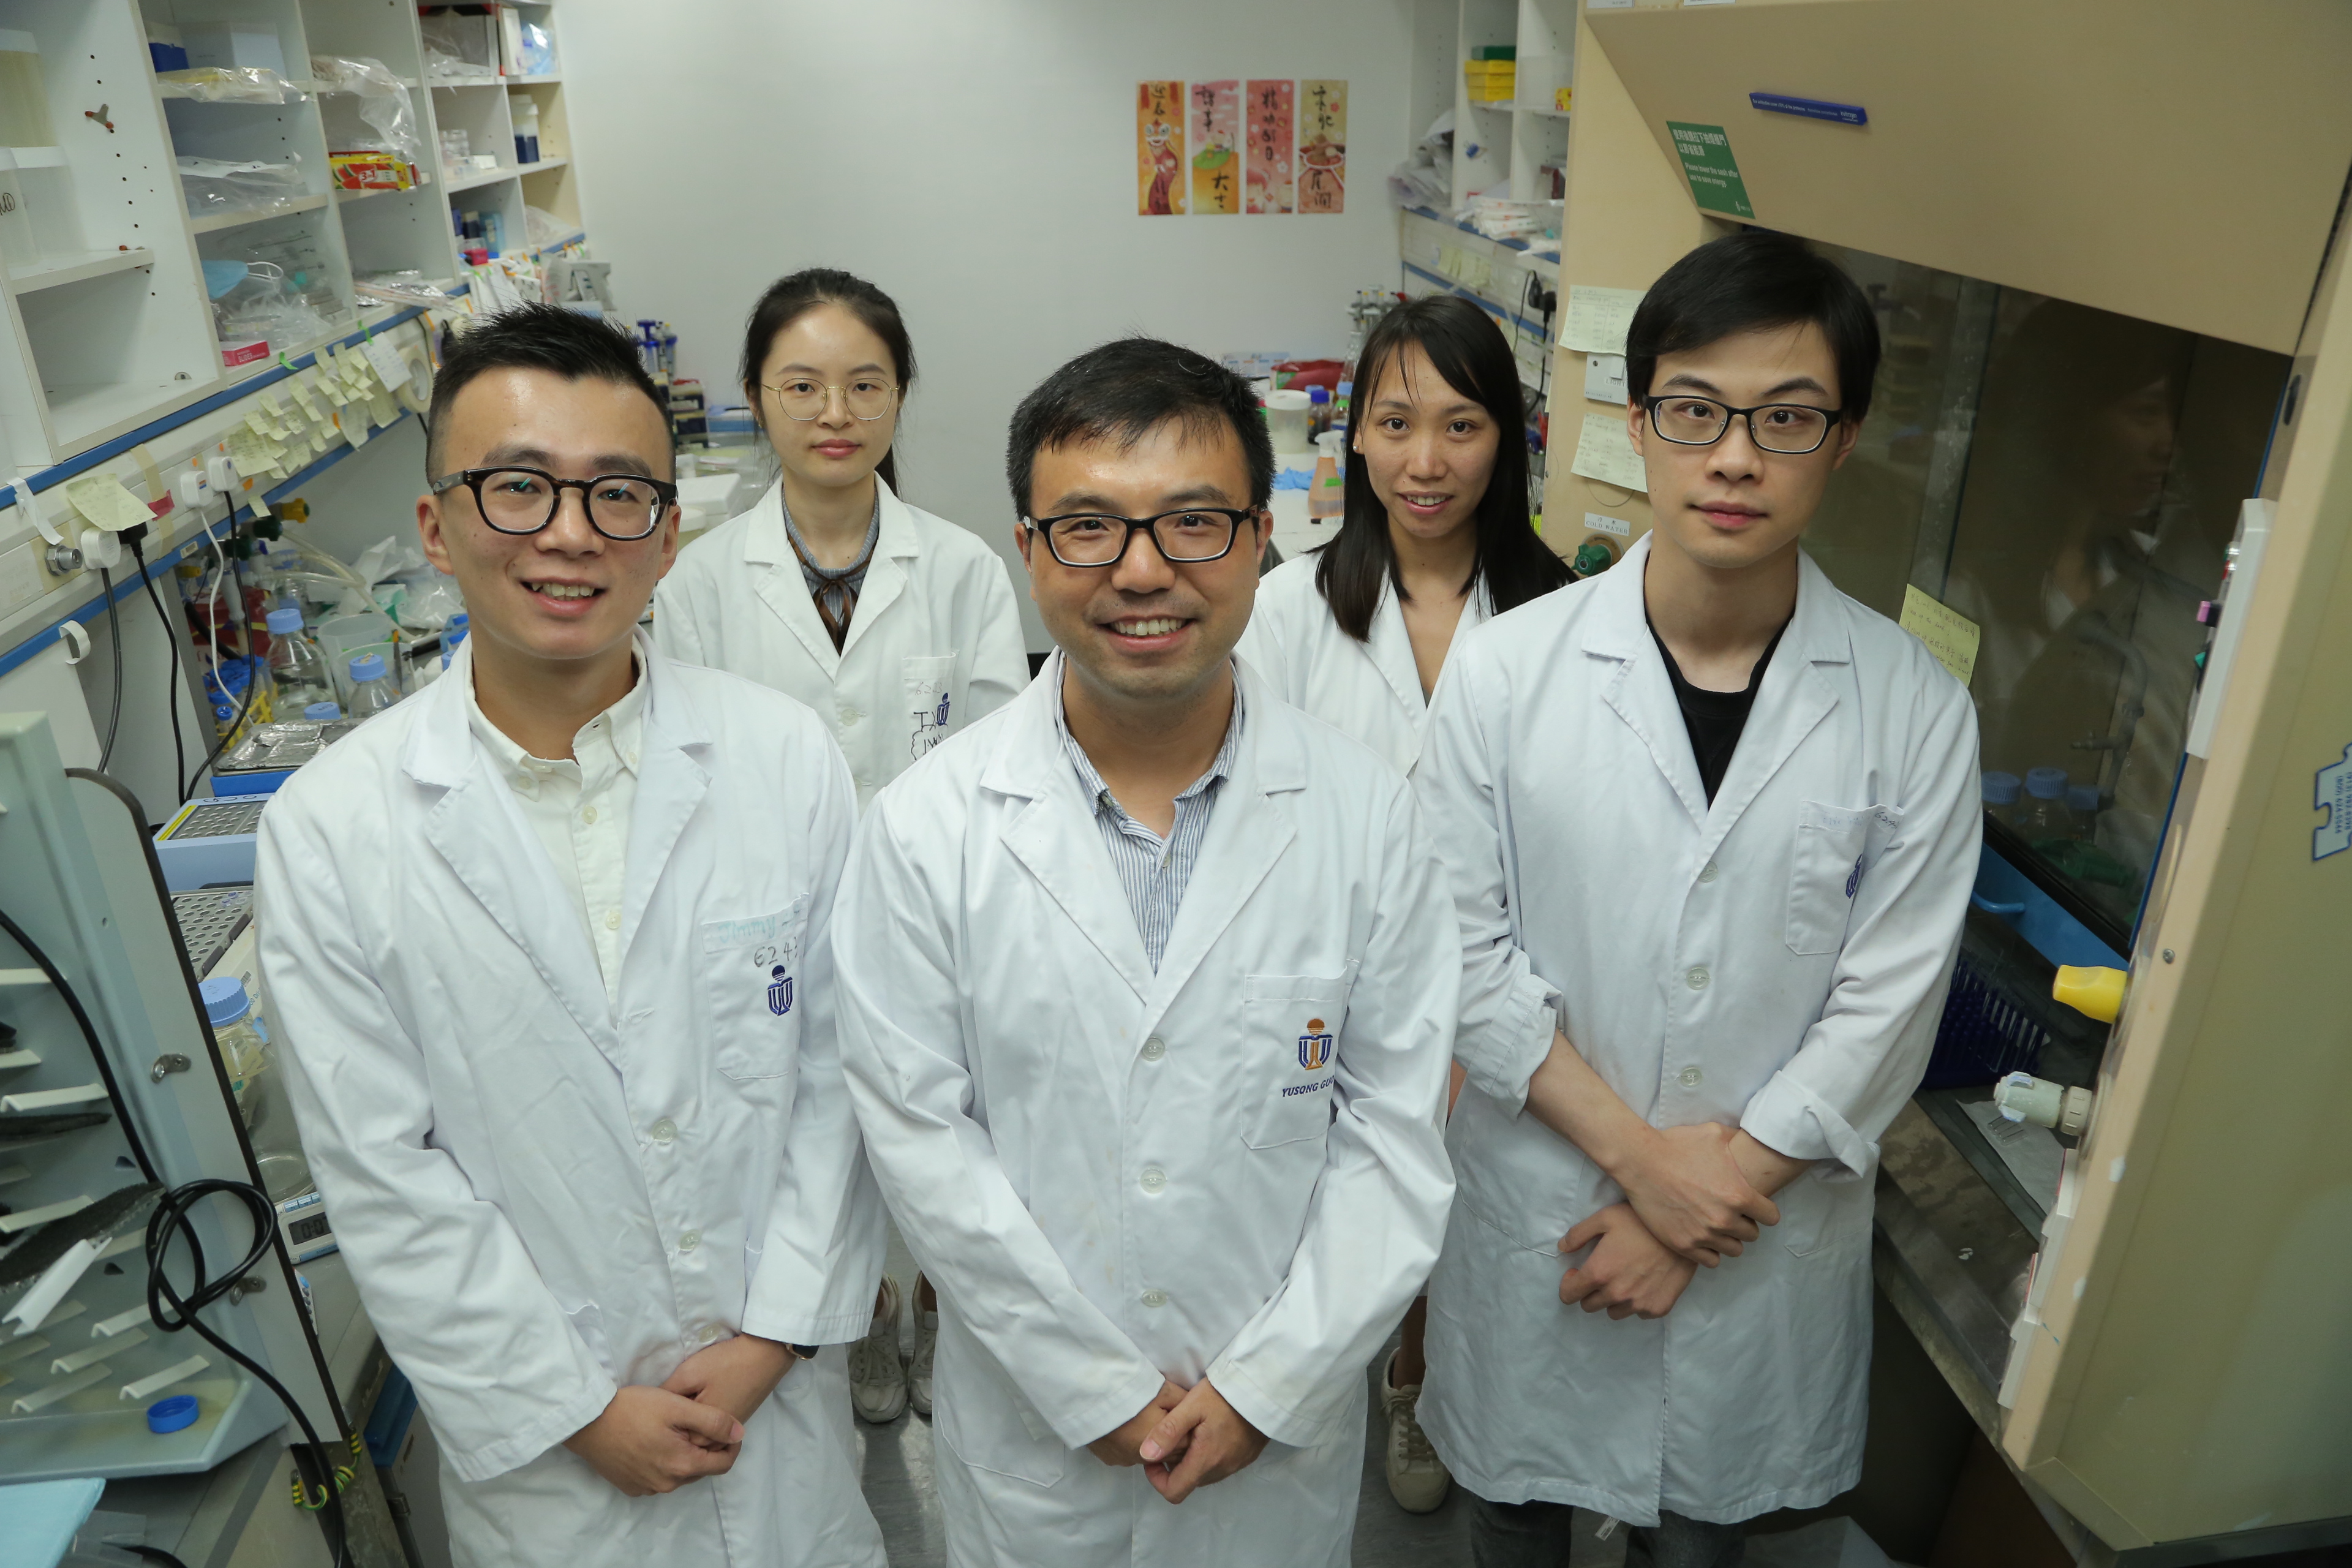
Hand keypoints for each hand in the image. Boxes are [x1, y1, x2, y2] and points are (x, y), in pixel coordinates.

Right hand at [564, 1385, 744, 1496]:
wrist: (587, 1421)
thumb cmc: (633, 1409)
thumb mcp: (677, 1407)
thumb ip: (713, 1421)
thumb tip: (740, 1433)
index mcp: (681, 1466)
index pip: (722, 1464)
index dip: (731, 1445)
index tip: (728, 1427)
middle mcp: (666, 1484)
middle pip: (700, 1469)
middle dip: (706, 1448)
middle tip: (697, 1422)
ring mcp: (646, 1488)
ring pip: (679, 1473)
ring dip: (684, 1455)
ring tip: (674, 1429)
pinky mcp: (630, 1486)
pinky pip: (658, 1477)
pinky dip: (663, 1462)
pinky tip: (654, 1441)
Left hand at [661, 1333, 794, 1427]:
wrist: (765, 1355)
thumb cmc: (725, 1363)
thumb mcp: (688, 1373)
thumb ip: (667, 1395)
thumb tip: (650, 1409)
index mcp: (701, 1431)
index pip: (670, 1439)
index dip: (660, 1424)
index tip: (653, 1409)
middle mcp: (716, 1440)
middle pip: (686, 1443)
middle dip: (673, 1429)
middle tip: (666, 1407)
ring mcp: (728, 1434)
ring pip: (700, 1440)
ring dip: (689, 1428)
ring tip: (682, 1406)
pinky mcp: (736, 1423)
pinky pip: (713, 1433)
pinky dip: (703, 1424)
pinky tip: (699, 1404)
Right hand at [1087, 1380, 1186, 1467]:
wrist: (1088, 1396)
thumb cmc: (1130, 1392)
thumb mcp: (1164, 1391)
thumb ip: (1184, 1404)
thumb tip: (1196, 1410)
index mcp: (1161, 1446)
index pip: (1187, 1447)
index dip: (1190, 1430)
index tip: (1187, 1416)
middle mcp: (1144, 1460)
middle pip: (1168, 1455)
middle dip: (1173, 1440)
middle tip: (1168, 1416)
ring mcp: (1124, 1460)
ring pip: (1148, 1456)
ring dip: (1153, 1443)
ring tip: (1147, 1420)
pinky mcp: (1110, 1458)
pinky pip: (1129, 1454)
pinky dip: (1134, 1444)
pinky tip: (1129, 1427)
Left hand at [1137, 1378, 1268, 1502]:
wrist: (1264, 1389)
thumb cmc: (1225, 1395)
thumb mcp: (1191, 1406)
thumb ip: (1168, 1431)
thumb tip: (1145, 1455)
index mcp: (1205, 1460)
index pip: (1174, 1492)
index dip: (1156, 1480)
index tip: (1153, 1457)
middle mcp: (1221, 1469)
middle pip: (1188, 1482)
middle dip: (1173, 1466)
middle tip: (1170, 1438)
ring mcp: (1235, 1465)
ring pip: (1204, 1474)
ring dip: (1192, 1460)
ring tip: (1189, 1432)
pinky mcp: (1245, 1457)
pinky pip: (1219, 1466)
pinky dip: (1208, 1455)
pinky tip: (1209, 1431)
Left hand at [1559, 1204, 1697, 1319]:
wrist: (1682, 1234)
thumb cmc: (1642, 1222)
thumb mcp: (1605, 1218)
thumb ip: (1578, 1234)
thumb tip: (1562, 1247)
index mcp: (1599, 1273)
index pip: (1569, 1296)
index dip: (1569, 1284)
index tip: (1577, 1273)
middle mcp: (1616, 1294)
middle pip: (1589, 1306)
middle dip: (1590, 1291)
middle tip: (1603, 1273)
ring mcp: (1638, 1304)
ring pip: (1613, 1312)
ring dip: (1613, 1299)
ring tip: (1624, 1277)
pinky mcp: (1658, 1308)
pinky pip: (1638, 1313)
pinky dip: (1637, 1302)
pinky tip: (1644, 1282)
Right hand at [1615, 1122, 1778, 1264]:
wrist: (1639, 1161)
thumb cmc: (1677, 1145)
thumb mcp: (1714, 1134)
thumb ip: (1739, 1142)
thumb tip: (1753, 1141)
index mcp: (1738, 1195)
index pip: (1771, 1217)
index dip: (1764, 1209)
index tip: (1754, 1205)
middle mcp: (1724, 1219)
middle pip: (1752, 1235)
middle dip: (1745, 1223)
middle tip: (1731, 1212)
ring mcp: (1703, 1235)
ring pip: (1733, 1250)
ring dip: (1728, 1238)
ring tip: (1717, 1225)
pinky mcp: (1683, 1244)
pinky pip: (1711, 1261)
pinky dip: (1710, 1250)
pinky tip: (1703, 1235)